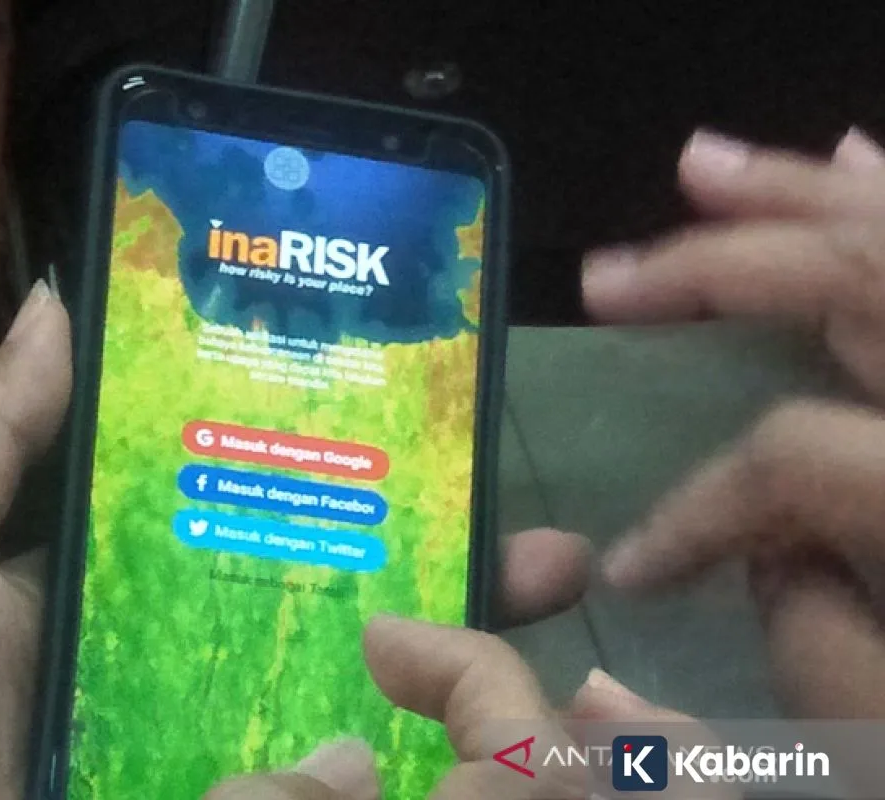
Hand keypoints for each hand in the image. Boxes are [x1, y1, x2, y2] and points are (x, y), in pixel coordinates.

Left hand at [0, 281, 591, 799]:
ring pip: (371, 711)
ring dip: (473, 665)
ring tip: (555, 619)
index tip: (447, 447)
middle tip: (547, 548)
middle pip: (353, 618)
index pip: (283, 531)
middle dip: (457, 578)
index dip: (366, 492)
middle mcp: (206, 674)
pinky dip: (421, 762)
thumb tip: (60, 297)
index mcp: (152, 597)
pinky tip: (503, 722)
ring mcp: (228, 756)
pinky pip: (341, 784)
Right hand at [581, 126, 884, 718]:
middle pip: (862, 280)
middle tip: (607, 277)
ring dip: (802, 194)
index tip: (634, 573)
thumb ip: (812, 640)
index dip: (694, 513)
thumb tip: (764, 551)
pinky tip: (854, 157)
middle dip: (718, 267)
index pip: (791, 460)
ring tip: (702, 165)